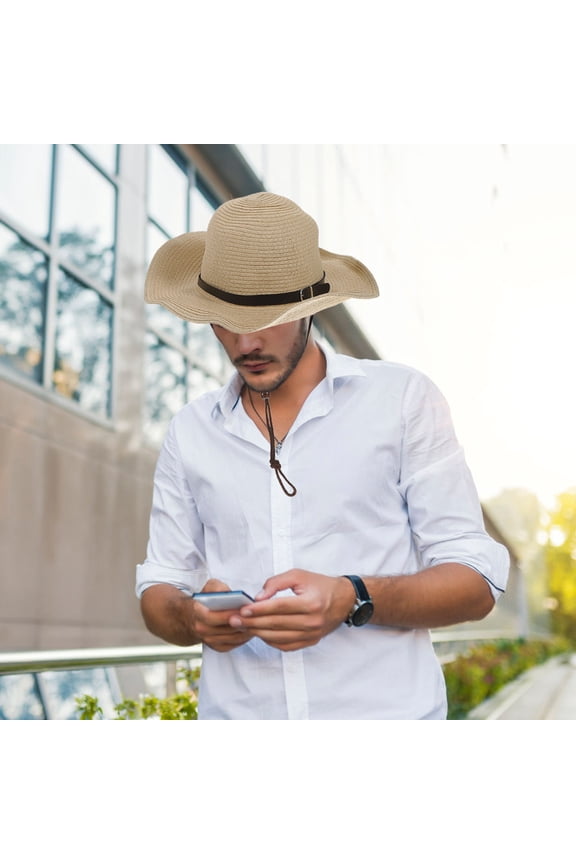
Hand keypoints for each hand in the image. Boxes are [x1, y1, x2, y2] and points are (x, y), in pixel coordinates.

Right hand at [192, 579, 253, 652]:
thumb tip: (229, 593)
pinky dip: (243, 638)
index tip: (243, 609)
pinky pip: (233, 645)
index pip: (213, 617)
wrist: (194, 617)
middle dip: (242, 623)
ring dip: (245, 631)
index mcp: (198, 613)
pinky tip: (250, 630)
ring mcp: (209, 640)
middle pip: (226, 629)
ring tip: (256, 622)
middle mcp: (201, 629)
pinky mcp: (217, 647)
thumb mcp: (209, 587)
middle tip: (255, 617)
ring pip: (232, 638)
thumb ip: (218, 587)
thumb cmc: (206, 600)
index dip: (229, 614)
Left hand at [228, 569, 355, 651]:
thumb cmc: (320, 585)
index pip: (279, 607)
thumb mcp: (299, 575)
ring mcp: (312, 634)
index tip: (243, 609)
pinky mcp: (310, 642)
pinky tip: (259, 633)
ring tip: (242, 627)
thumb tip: (258, 597)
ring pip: (278, 638)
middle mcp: (313, 621)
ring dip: (257, 633)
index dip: (259, 609)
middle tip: (234, 620)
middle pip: (276, 624)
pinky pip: (285, 645)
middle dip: (252, 622)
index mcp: (311, 603)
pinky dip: (270, 641)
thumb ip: (276, 583)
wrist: (344, 600)